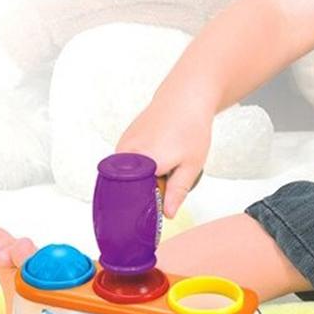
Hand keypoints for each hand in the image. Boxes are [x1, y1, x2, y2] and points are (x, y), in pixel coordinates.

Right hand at [116, 99, 212, 218]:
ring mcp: (122, 147)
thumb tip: (167, 215)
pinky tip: (157, 156)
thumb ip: (178, 191)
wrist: (184, 98)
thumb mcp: (192, 164)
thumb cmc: (191, 128)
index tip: (158, 210)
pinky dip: (140, 167)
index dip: (147, 207)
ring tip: (165, 164)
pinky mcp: (122, 141)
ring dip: (144, 178)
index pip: (137, 199)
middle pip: (131, 189)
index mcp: (146, 163)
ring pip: (129, 176)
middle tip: (168, 180)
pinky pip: (127, 165)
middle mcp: (128, 155)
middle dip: (148, 191)